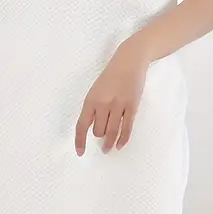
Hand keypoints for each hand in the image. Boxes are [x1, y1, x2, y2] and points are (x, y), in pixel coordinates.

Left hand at [74, 39, 150, 155]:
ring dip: (109, 143)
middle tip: (101, 140)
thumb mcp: (95, 91)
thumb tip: (90, 128)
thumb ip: (92, 108)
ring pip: (111, 131)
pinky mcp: (132, 106)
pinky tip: (119, 145)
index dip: (80, 141)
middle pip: (98, 131)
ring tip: (108, 150)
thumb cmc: (110, 77)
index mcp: (90, 100)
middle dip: (99, 136)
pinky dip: (123, 138)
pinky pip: (127, 127)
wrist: (129, 61)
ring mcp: (118, 105)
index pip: (82, 125)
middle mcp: (103, 104)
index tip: (80, 152)